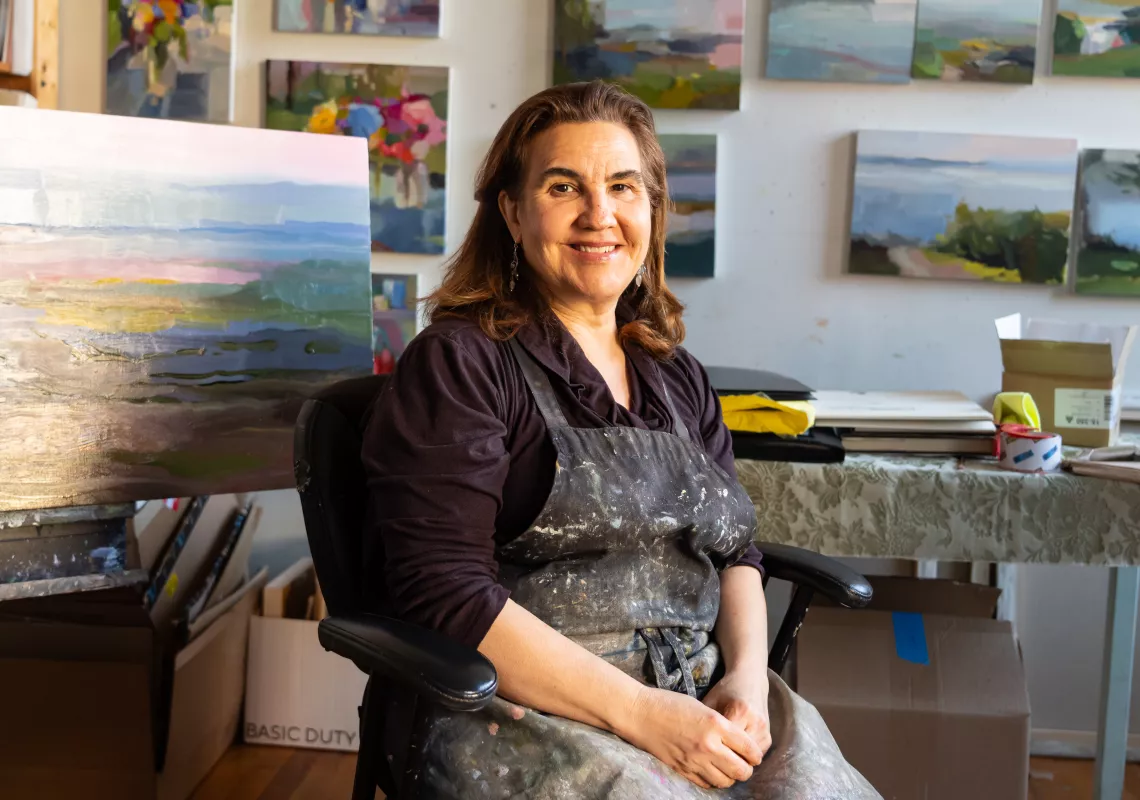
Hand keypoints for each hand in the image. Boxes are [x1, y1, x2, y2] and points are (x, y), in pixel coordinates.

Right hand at [617, 685, 763, 789]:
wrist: (640, 713)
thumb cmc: (670, 704)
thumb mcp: (702, 707)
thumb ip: (722, 725)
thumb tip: (739, 742)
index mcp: (716, 725)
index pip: (749, 749)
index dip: (755, 754)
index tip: (754, 754)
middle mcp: (708, 745)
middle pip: (741, 770)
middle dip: (747, 769)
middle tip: (744, 763)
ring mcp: (695, 760)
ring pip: (725, 781)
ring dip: (730, 776)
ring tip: (727, 767)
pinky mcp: (683, 769)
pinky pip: (706, 784)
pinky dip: (713, 780)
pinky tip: (711, 770)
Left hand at [702, 669, 771, 757]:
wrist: (750, 680)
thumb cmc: (726, 690)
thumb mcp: (711, 701)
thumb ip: (704, 722)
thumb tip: (693, 743)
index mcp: (740, 711)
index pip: (726, 742)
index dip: (712, 750)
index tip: (701, 753)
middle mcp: (756, 722)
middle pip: (738, 754)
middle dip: (724, 760)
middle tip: (709, 761)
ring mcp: (765, 731)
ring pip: (748, 759)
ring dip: (735, 761)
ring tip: (720, 758)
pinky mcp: (769, 738)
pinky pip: (754, 756)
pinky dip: (743, 758)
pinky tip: (732, 753)